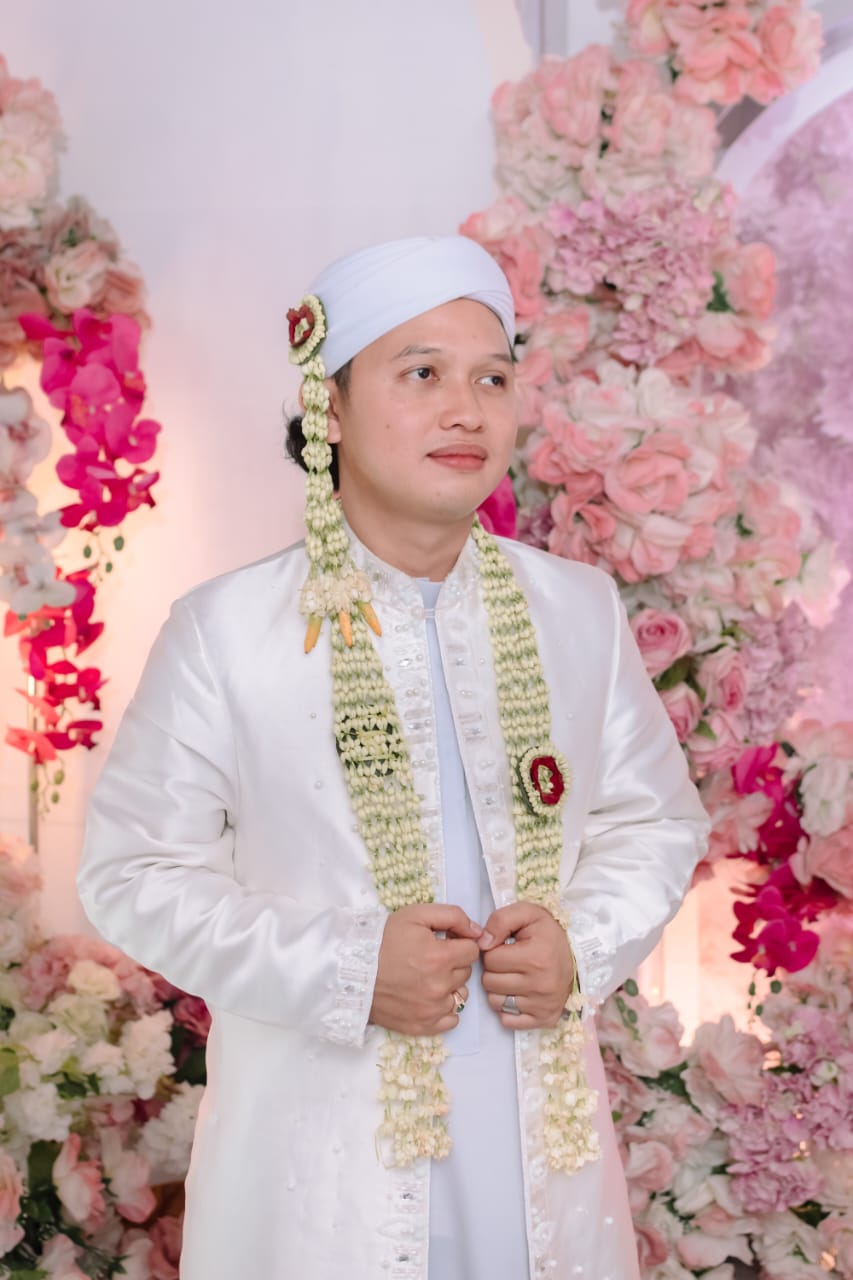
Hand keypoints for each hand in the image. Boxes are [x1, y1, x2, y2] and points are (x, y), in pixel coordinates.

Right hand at [369, 904, 482, 1035]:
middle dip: (453, 963)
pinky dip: (443, 1008)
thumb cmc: (383, 940)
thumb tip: (478, 932)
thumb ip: (452, 916)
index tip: (443, 943)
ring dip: (450, 986)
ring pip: (460, 995)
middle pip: (465, 972)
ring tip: (427, 977)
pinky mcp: (423, 1026)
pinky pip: (451, 1019)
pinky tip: (428, 996)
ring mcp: (432, 1009)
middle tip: (429, 958)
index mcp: (440, 957)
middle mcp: (439, 987)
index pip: (472, 950)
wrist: (352, 970)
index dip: (458, 943)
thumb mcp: (415, 915)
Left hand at [479, 901, 574, 1029]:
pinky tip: (517, 994)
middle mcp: (540, 985)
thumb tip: (482, 943)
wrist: (579, 956)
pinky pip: (508, 1020)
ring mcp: (543, 1005)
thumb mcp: (527, 914)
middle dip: (493, 970)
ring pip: (495, 1001)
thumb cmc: (548, 934)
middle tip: (508, 963)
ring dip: (498, 989)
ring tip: (512, 977)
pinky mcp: (544, 1019)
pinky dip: (507, 1008)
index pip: (490, 959)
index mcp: (535, 958)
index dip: (492, 950)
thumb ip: (500, 920)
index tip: (505, 947)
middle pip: (489, 982)